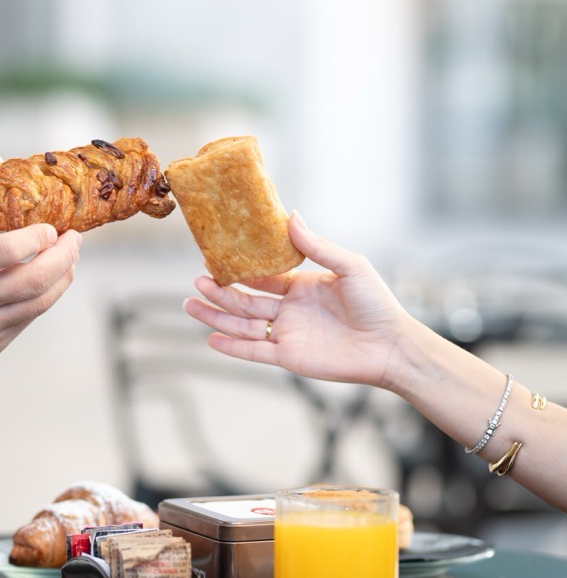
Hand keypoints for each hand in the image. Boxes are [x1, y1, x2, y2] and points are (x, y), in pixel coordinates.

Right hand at [0, 156, 82, 405]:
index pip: (8, 251)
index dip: (38, 238)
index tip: (52, 227)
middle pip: (34, 280)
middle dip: (64, 257)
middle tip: (75, 240)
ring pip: (39, 303)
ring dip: (63, 278)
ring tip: (70, 260)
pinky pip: (29, 319)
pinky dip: (45, 297)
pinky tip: (50, 281)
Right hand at [183, 211, 411, 389]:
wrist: (390, 345)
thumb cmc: (377, 304)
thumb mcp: (350, 266)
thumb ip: (317, 246)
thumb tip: (290, 216)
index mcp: (302, 287)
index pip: (262, 277)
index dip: (239, 270)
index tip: (215, 259)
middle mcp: (290, 311)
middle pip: (245, 301)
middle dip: (219, 292)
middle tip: (197, 281)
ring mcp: (286, 335)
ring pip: (243, 325)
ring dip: (217, 317)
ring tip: (191, 305)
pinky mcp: (288, 357)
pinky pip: (254, 352)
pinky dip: (232, 347)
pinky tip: (212, 338)